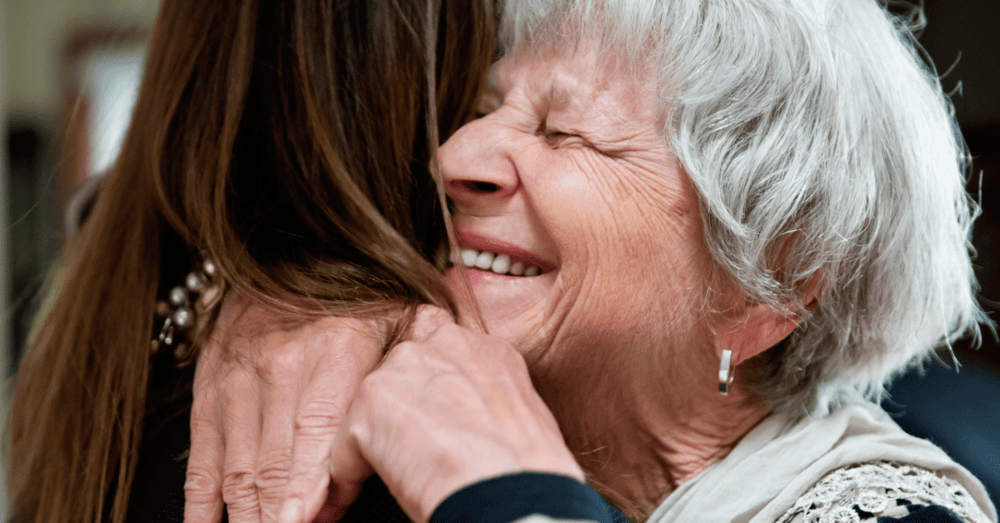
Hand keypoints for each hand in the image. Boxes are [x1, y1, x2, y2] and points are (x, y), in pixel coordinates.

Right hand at [183, 294, 384, 522]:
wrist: (294, 251)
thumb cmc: (359, 293)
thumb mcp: (399, 321)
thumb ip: (397, 383)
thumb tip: (393, 446)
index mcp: (336, 347)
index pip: (316, 429)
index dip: (306, 484)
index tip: (303, 518)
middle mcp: (281, 363)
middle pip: (274, 461)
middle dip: (277, 514)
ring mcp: (238, 378)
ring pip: (238, 467)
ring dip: (246, 515)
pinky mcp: (209, 387)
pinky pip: (202, 456)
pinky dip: (201, 501)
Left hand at [296, 307, 584, 522]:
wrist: (518, 496)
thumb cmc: (528, 475)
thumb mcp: (518, 417)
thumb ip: (482, 400)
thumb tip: (466, 423)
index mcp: (485, 348)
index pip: (438, 360)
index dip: (429, 399)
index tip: (434, 431)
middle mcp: (445, 342)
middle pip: (397, 377)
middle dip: (397, 417)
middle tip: (417, 457)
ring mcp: (407, 364)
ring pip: (369, 410)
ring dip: (376, 446)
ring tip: (404, 477)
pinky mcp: (374, 396)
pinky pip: (346, 445)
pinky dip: (353, 475)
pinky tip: (381, 491)